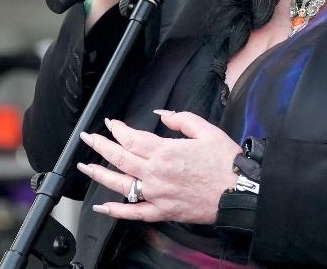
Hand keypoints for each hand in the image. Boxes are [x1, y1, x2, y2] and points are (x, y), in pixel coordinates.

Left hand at [76, 110, 240, 223]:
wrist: (240, 192)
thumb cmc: (226, 162)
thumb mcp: (207, 130)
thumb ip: (181, 119)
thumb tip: (162, 115)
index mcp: (166, 151)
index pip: (132, 138)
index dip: (118, 129)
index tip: (111, 123)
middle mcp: (156, 173)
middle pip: (120, 157)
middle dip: (100, 145)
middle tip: (88, 138)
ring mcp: (157, 194)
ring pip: (120, 184)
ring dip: (99, 174)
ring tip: (85, 166)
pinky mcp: (163, 211)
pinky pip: (134, 212)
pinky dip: (116, 210)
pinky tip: (102, 206)